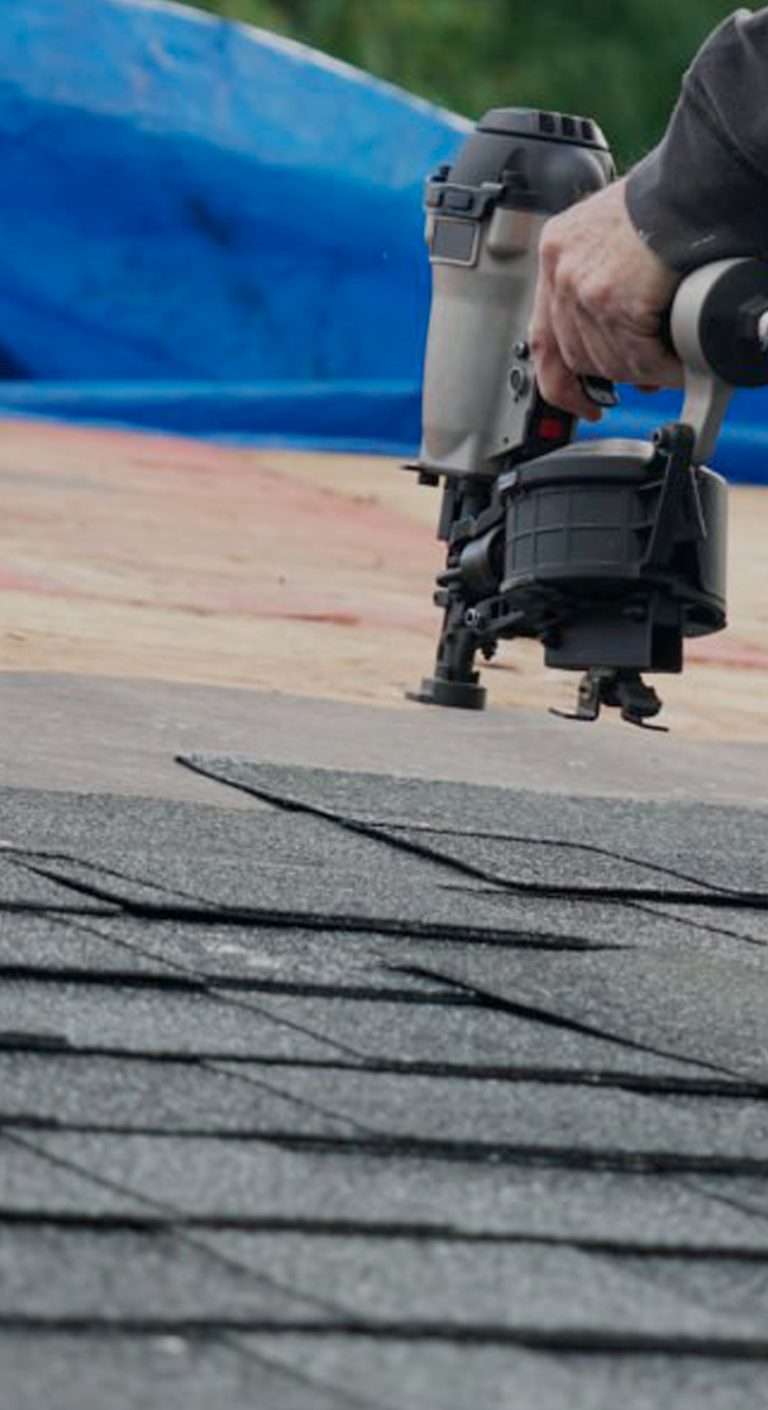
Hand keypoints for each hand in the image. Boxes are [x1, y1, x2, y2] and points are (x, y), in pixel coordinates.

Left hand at [530, 178, 682, 420]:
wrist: (691, 187)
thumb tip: (616, 340)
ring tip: (665, 365)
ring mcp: (585, 288)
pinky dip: (660, 368)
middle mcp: (562, 271)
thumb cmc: (662, 203)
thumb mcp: (609, 235)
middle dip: (610, 376)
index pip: (543, 336)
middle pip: (576, 355)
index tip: (575, 399)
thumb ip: (600, 282)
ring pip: (608, 361)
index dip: (557, 380)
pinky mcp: (615, 301)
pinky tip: (675, 362)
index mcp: (556, 252)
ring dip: (640, 372)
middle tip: (638, 380)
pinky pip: (638, 357)